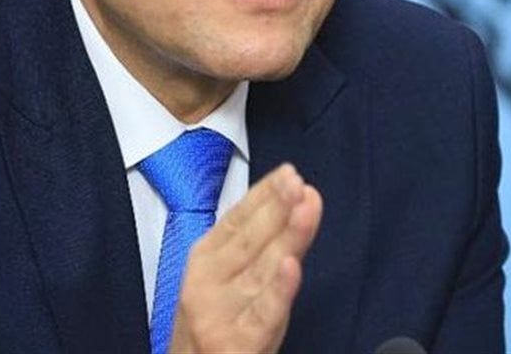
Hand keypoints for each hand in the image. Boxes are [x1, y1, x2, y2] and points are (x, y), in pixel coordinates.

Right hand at [168, 163, 322, 353]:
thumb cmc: (217, 325)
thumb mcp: (227, 278)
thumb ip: (254, 245)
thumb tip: (290, 203)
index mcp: (205, 259)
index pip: (236, 218)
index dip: (263, 194)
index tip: (288, 173)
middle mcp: (208, 282)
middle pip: (248, 239)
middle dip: (276, 208)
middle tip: (298, 183)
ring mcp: (220, 312)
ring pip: (261, 269)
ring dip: (286, 236)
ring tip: (305, 208)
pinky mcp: (235, 343)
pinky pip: (263, 313)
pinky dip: (278, 290)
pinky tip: (292, 266)